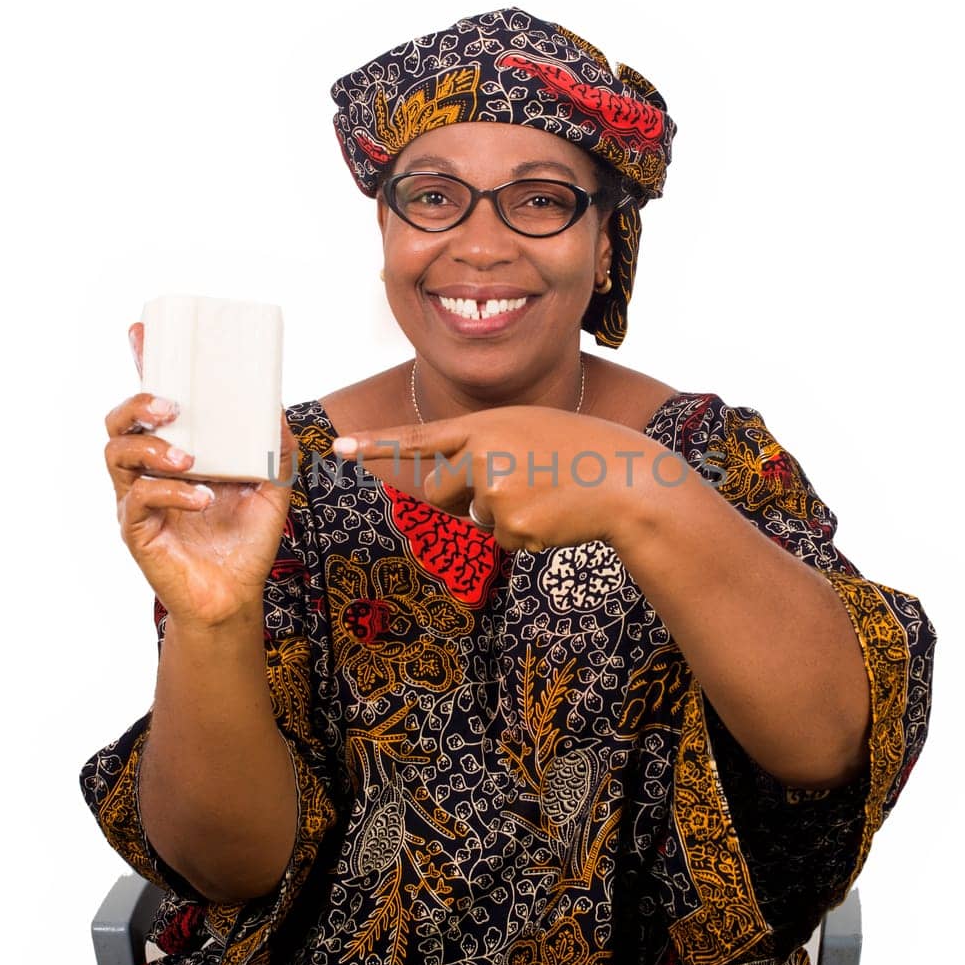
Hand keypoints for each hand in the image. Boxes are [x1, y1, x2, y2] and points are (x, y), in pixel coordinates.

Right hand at [104, 322, 295, 627]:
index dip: (143, 366)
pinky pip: (139, 499)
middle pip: (117, 422)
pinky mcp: (136, 530)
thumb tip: (277, 407)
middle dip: (138, 403)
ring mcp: (136, 500)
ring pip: (116, 454)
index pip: (151, 406)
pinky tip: (202, 498)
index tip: (141, 331)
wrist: (235, 596)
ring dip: (153, 448)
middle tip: (173, 406)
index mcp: (174, 454)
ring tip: (190, 457)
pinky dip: (172, 492)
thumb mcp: (271, 487)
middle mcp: (147, 472)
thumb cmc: (244, 541)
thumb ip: (276, 449)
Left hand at [332, 405, 681, 551]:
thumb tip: (458, 498)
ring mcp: (494, 492)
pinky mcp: (509, 527)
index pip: (420, 437)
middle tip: (513, 486)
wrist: (625, 479)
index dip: (377, 445)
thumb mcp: (528, 431)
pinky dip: (525, 534)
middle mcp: (482, 455)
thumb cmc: (581, 452)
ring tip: (547, 495)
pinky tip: (553, 515)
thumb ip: (485, 450)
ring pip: (476, 519)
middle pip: (440, 490)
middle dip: (460, 498)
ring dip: (505, 515)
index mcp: (486, 424)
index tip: (339, 449)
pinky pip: (501, 540)